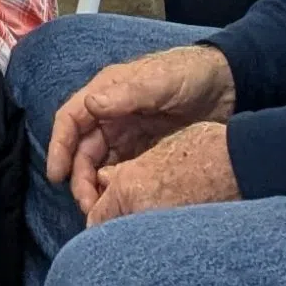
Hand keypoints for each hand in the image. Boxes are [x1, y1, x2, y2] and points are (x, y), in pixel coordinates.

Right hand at [42, 41, 235, 209]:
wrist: (228, 85)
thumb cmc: (190, 73)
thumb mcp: (158, 82)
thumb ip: (127, 94)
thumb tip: (90, 104)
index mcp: (107, 93)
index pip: (71, 120)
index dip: (59, 147)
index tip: (56, 175)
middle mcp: (112, 114)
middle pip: (84, 150)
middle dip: (80, 178)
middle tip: (89, 206)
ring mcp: (129, 134)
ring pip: (102, 165)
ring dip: (97, 187)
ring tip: (104, 211)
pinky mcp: (147, 151)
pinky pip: (124, 173)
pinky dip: (118, 188)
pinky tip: (124, 205)